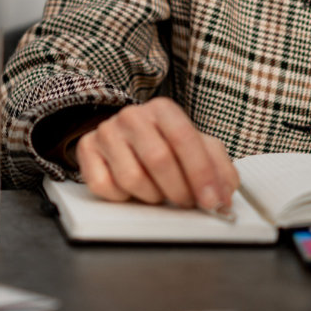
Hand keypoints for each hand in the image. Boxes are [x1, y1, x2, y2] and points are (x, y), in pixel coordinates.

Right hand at [73, 97, 238, 212]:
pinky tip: (132, 189)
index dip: (201, 173)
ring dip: (152, 195)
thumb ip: (218, 168)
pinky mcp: (87, 150)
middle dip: (178, 190)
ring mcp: (106, 132)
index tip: (212, 201)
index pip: (184, 138)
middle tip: (186, 201)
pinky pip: (105, 186)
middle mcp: (132, 116)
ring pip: (132, 178)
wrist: (126, 138)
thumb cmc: (166, 145)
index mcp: (162, 109)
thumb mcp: (198, 148)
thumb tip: (223, 195)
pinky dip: (123, 197)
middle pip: (158, 159)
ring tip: (158, 191)